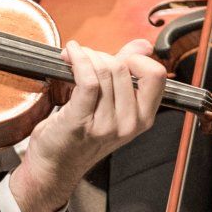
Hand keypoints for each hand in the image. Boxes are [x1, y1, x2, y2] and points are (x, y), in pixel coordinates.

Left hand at [7, 38, 166, 211]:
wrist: (55, 165)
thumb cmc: (81, 134)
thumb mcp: (112, 105)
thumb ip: (129, 73)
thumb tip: (145, 46)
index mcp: (143, 119)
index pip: (156, 76)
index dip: (136, 59)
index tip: (118, 58)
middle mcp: (128, 124)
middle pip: (122, 68)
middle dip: (101, 55)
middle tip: (85, 58)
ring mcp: (106, 125)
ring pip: (102, 71)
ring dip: (85, 56)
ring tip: (74, 58)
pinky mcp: (81, 120)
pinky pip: (87, 79)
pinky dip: (78, 59)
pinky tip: (70, 54)